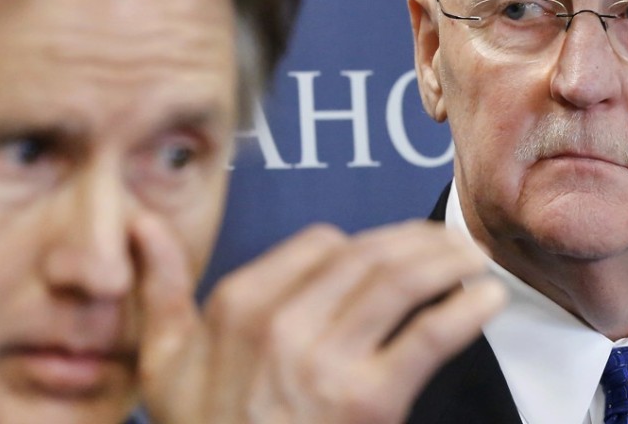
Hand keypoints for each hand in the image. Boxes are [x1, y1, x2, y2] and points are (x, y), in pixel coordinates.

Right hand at [132, 216, 505, 423]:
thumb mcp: (164, 363)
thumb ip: (159, 288)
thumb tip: (140, 227)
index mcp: (239, 303)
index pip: (322, 243)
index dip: (364, 245)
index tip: (391, 253)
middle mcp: (281, 322)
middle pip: (368, 255)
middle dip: (418, 242)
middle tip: (450, 243)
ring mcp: (324, 361)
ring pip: (400, 282)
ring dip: (448, 262)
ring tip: (473, 259)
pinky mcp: (367, 401)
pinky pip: (427, 336)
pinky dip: (465, 311)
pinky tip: (487, 299)